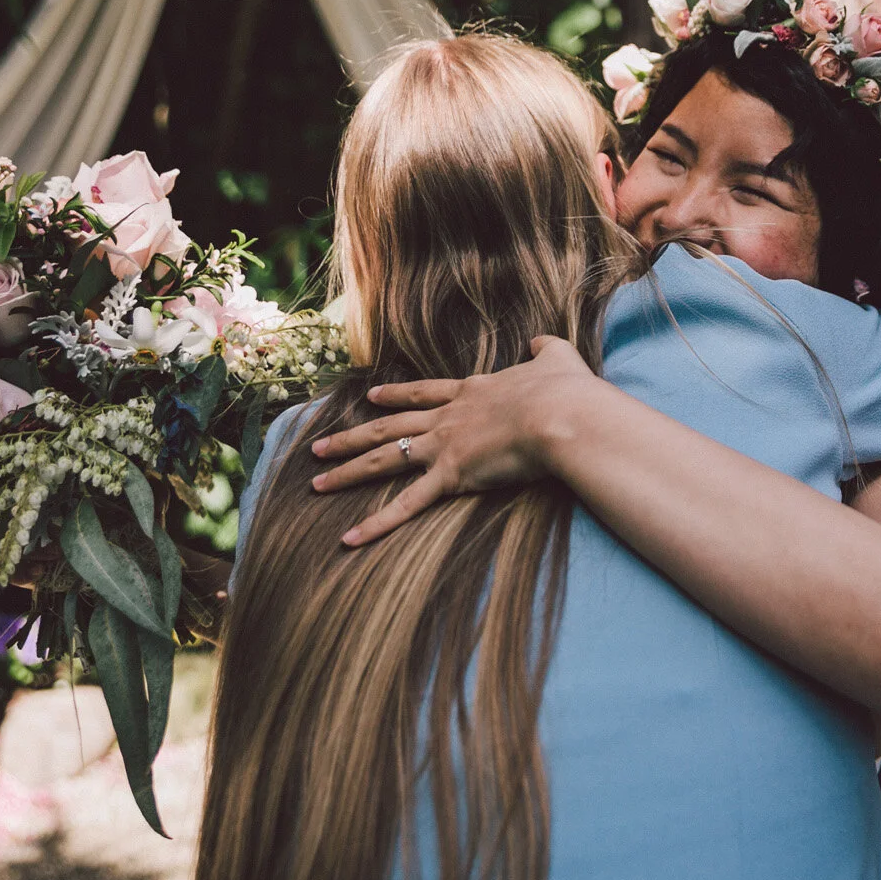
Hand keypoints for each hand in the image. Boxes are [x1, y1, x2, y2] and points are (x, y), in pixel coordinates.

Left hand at [310, 336, 598, 546]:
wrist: (560, 414)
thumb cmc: (564, 390)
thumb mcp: (557, 358)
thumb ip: (545, 348)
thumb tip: (540, 341)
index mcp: (471, 392)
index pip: (423, 394)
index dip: (395, 396)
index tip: (370, 397)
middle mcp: (448, 418)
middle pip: (390, 428)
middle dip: (352, 437)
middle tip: (320, 446)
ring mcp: (444, 447)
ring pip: (385, 460)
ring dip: (348, 471)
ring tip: (317, 481)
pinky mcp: (450, 477)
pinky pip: (405, 506)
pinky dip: (375, 524)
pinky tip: (348, 538)